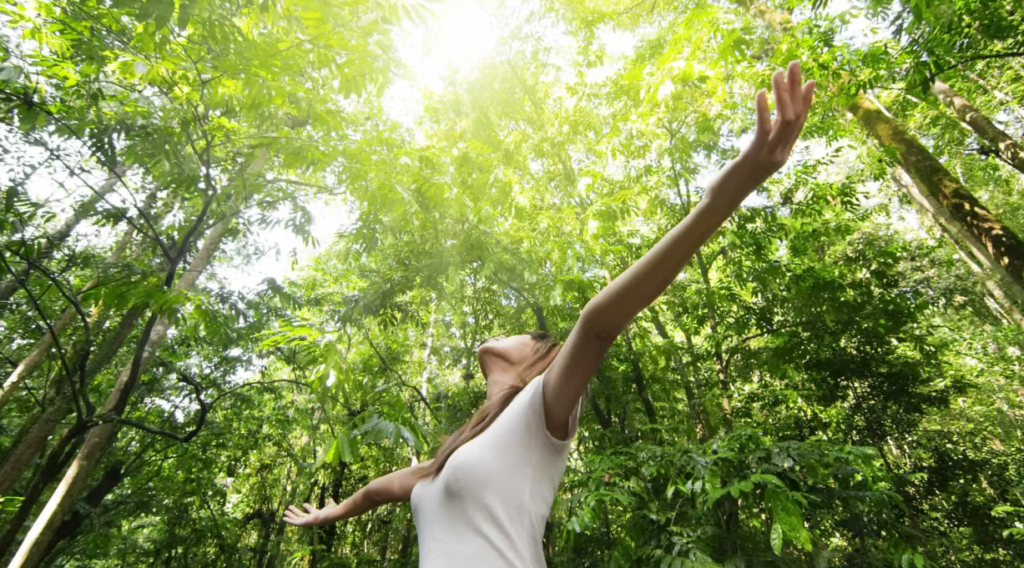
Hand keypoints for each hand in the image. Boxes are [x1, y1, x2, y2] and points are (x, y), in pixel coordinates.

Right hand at [282, 499, 337, 526]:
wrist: (332, 515)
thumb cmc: (332, 511)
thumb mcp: (331, 505)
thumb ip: (330, 503)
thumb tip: (330, 499)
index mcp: (317, 515)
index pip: (311, 511)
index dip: (307, 507)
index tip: (303, 504)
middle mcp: (312, 519)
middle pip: (301, 515)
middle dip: (295, 512)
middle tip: (289, 508)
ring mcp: (308, 521)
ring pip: (297, 519)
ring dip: (291, 515)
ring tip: (285, 512)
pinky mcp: (305, 523)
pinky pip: (295, 522)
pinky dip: (289, 520)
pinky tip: (284, 518)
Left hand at [738, 61, 815, 181]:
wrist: (722, 200)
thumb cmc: (733, 180)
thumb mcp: (753, 159)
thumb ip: (762, 144)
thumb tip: (765, 128)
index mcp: (783, 153)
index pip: (800, 123)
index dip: (807, 101)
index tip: (810, 80)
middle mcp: (781, 153)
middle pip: (796, 115)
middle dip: (797, 88)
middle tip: (795, 64)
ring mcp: (770, 155)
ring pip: (785, 119)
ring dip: (783, 94)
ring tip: (776, 73)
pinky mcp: (755, 155)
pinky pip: (764, 128)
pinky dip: (763, 109)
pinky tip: (760, 93)